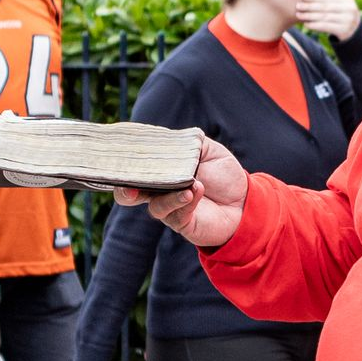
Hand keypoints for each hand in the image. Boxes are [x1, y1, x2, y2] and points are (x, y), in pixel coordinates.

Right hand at [115, 134, 247, 247]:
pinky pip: (176, 214)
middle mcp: (158, 192)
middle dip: (125, 190)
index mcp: (160, 172)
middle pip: (129, 194)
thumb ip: (190, 143)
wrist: (245, 201)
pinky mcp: (182, 223)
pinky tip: (196, 191)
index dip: (122, 166)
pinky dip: (185, 202)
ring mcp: (169, 209)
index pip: (135, 169)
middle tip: (129, 187)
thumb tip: (171, 138)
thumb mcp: (208, 150)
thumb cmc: (223, 175)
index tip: (117, 157)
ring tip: (191, 184)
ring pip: (155, 206)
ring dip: (170, 194)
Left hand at [297, 0, 361, 39]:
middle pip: (326, 7)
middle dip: (310, 6)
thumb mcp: (340, 7)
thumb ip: (329, 1)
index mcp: (348, 0)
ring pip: (324, 17)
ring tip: (299, 15)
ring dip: (309, 16)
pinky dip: (314, 25)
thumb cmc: (342, 17)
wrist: (354, 34)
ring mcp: (348, 20)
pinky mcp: (344, 31)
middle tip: (298, 5)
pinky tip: (306, 24)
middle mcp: (350, 9)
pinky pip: (325, 26)